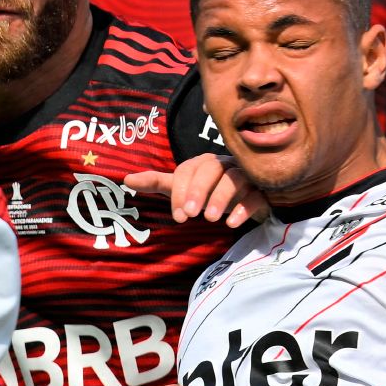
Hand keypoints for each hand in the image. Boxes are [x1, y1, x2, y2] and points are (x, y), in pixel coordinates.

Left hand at [125, 154, 264, 228]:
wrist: (246, 199)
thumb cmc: (210, 191)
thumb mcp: (183, 188)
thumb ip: (157, 183)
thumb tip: (125, 179)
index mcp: (203, 163)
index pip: (189, 170)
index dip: (181, 191)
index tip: (178, 216)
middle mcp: (224, 164)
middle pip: (211, 169)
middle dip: (199, 191)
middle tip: (191, 215)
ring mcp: (244, 175)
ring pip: (234, 179)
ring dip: (221, 198)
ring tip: (211, 219)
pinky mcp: (260, 190)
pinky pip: (255, 194)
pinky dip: (244, 207)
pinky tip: (232, 223)